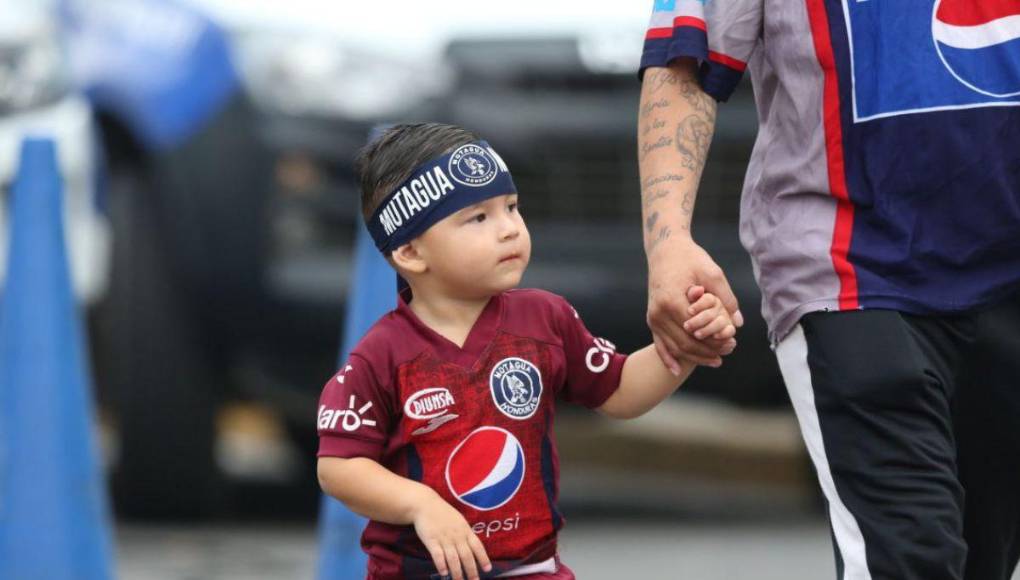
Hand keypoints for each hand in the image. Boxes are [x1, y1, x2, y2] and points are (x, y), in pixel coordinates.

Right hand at [412, 493, 491, 579]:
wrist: (425, 504)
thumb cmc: (443, 513)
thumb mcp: (459, 520)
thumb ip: (465, 533)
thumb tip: (473, 547)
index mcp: (465, 530)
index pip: (477, 546)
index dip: (483, 558)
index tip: (487, 569)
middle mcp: (457, 535)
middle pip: (466, 555)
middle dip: (471, 570)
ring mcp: (444, 538)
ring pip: (453, 558)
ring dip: (457, 572)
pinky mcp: (431, 540)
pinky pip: (438, 555)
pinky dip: (441, 564)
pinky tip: (444, 573)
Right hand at [647, 237, 741, 371]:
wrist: (665, 250)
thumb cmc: (690, 258)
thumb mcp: (712, 272)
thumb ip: (726, 298)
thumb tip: (738, 323)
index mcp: (672, 301)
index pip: (697, 331)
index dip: (715, 341)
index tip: (732, 343)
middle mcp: (658, 312)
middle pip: (685, 343)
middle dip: (708, 352)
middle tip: (727, 353)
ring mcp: (652, 317)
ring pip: (674, 347)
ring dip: (694, 357)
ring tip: (715, 360)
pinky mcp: (651, 318)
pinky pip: (659, 344)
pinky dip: (668, 359)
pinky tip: (677, 371)